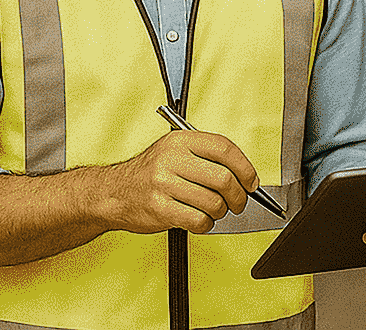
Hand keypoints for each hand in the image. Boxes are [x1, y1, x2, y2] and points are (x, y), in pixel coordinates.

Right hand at [105, 131, 257, 234]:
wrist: (113, 193)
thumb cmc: (148, 174)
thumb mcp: (173, 152)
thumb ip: (205, 157)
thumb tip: (243, 173)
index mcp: (180, 140)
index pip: (224, 148)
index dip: (245, 167)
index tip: (251, 181)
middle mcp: (172, 159)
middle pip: (224, 178)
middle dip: (238, 196)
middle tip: (237, 202)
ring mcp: (164, 184)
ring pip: (213, 203)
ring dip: (220, 212)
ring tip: (212, 211)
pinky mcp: (160, 208)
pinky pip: (199, 220)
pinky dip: (205, 224)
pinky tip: (197, 219)